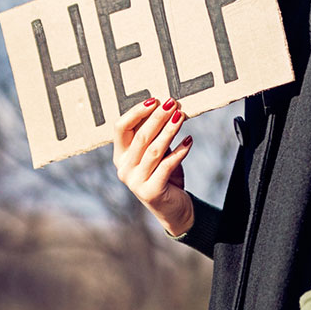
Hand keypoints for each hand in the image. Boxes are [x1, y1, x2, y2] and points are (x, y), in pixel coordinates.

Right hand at [113, 97, 194, 236]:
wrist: (174, 209)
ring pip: (154, 150)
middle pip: (139, 136)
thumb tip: (163, 106)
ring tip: (181, 116)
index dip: (136, 112)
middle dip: (157, 118)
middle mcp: (124, 168)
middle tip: (172, 103)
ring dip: (169, 130)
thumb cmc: (165, 176)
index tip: (155, 100)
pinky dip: (179, 151)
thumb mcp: (156, 153)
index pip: (121, 128)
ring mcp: (135, 182)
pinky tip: (189, 140)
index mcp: (120, 156)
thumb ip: (154, 135)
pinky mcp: (151, 192)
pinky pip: (167, 166)